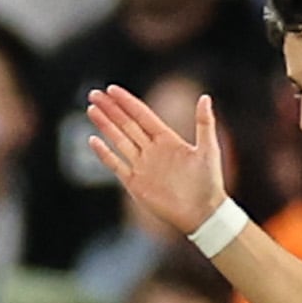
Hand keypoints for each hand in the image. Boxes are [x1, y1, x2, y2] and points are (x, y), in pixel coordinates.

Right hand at [82, 85, 230, 238]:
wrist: (203, 214)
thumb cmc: (210, 182)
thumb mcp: (209, 149)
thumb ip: (204, 123)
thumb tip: (205, 97)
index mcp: (167, 139)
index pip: (142, 115)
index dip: (127, 102)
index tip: (112, 89)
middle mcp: (152, 150)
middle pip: (126, 124)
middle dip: (110, 109)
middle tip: (94, 94)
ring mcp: (142, 166)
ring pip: (119, 140)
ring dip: (105, 125)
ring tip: (92, 110)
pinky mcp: (135, 184)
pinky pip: (116, 165)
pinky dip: (104, 154)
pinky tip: (94, 140)